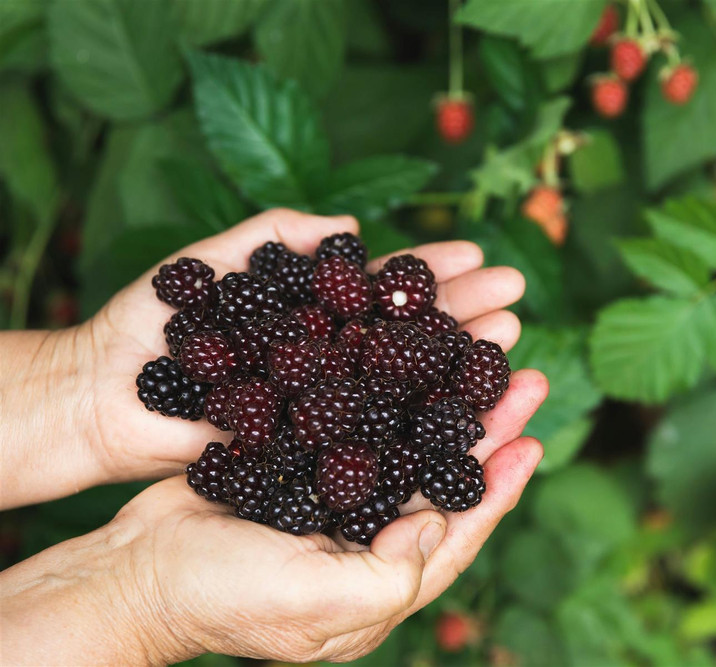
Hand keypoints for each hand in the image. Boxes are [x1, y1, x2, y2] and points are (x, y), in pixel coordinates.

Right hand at [1, 367, 546, 663]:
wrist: (138, 570)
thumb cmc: (223, 598)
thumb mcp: (315, 604)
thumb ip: (389, 574)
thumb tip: (439, 519)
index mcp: (384, 580)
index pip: (460, 528)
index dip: (500, 484)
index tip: (531, 436)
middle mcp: (370, 537)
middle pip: (444, 475)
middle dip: (485, 425)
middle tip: (522, 373)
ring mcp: (337, 500)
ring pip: (406, 440)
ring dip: (443, 398)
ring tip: (476, 353)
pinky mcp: (305, 467)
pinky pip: (358, 424)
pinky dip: (384, 391)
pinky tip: (402, 356)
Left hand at [6, 208, 527, 504]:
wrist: (100, 396)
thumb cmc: (148, 324)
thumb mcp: (210, 262)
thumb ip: (275, 235)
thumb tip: (354, 226)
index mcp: (313, 314)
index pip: (384, 289)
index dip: (431, 271)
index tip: (480, 253)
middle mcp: (330, 360)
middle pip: (408, 336)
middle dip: (464, 313)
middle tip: (517, 297)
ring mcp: (325, 407)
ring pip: (403, 385)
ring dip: (458, 363)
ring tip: (509, 341)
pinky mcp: (311, 452)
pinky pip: (372, 440)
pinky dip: (420, 427)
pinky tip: (465, 416)